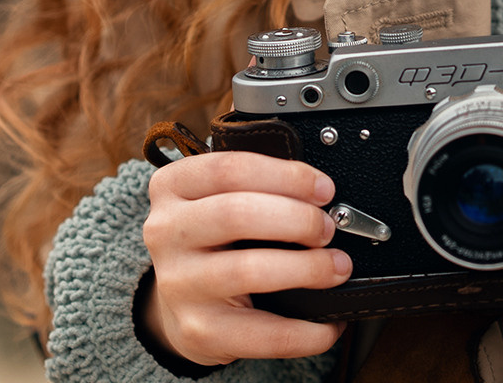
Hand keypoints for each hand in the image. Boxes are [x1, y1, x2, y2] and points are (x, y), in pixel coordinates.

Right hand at [140, 151, 351, 365]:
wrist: (183, 302)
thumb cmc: (217, 239)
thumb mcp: (222, 198)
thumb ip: (260, 186)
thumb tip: (323, 193)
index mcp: (173, 187)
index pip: (228, 169)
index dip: (286, 176)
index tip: (325, 189)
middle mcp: (166, 232)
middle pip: (236, 214)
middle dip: (298, 220)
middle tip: (329, 229)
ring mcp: (178, 283)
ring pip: (247, 270)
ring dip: (306, 268)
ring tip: (336, 268)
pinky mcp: (196, 329)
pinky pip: (260, 332)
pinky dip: (303, 331)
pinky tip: (328, 325)